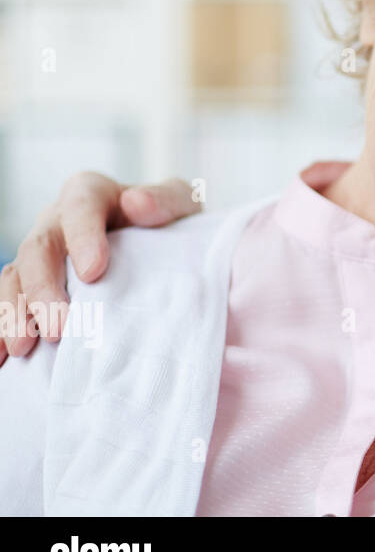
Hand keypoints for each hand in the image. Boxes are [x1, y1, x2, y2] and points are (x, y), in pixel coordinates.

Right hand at [0, 173, 201, 362]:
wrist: (159, 242)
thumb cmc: (167, 221)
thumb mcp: (179, 203)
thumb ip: (165, 200)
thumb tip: (137, 203)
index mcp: (91, 194)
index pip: (80, 208)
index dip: (82, 238)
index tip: (93, 272)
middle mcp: (56, 220)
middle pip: (39, 247)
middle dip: (43, 289)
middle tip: (59, 329)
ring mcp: (40, 253)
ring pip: (15, 276)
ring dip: (16, 313)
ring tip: (24, 348)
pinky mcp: (31, 282)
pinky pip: (7, 301)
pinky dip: (1, 327)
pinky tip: (3, 357)